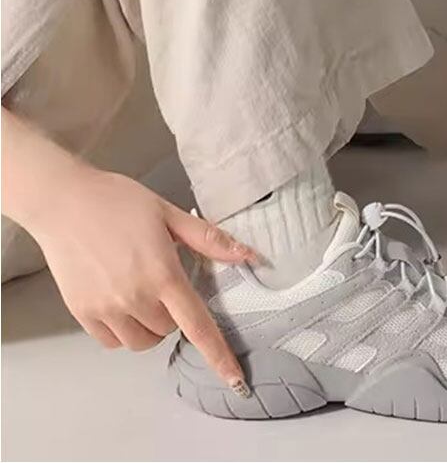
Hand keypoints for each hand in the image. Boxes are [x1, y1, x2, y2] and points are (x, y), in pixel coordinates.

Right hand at [2, 108, 253, 394]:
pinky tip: (119, 299)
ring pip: (142, 341)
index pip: (198, 325)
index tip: (235, 380)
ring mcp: (106, 308)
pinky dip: (123, 329)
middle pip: (169, 330)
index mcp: (163, 274)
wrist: (64, 201)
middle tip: (162, 278)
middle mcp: (135, 297)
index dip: (219, 355)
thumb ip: (209, 239)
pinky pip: (112, 341)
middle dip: (174, 312)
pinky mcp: (83, 312)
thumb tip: (248, 255)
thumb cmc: (119, 202)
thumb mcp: (168, 213)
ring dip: (150, 325)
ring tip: (141, 290)